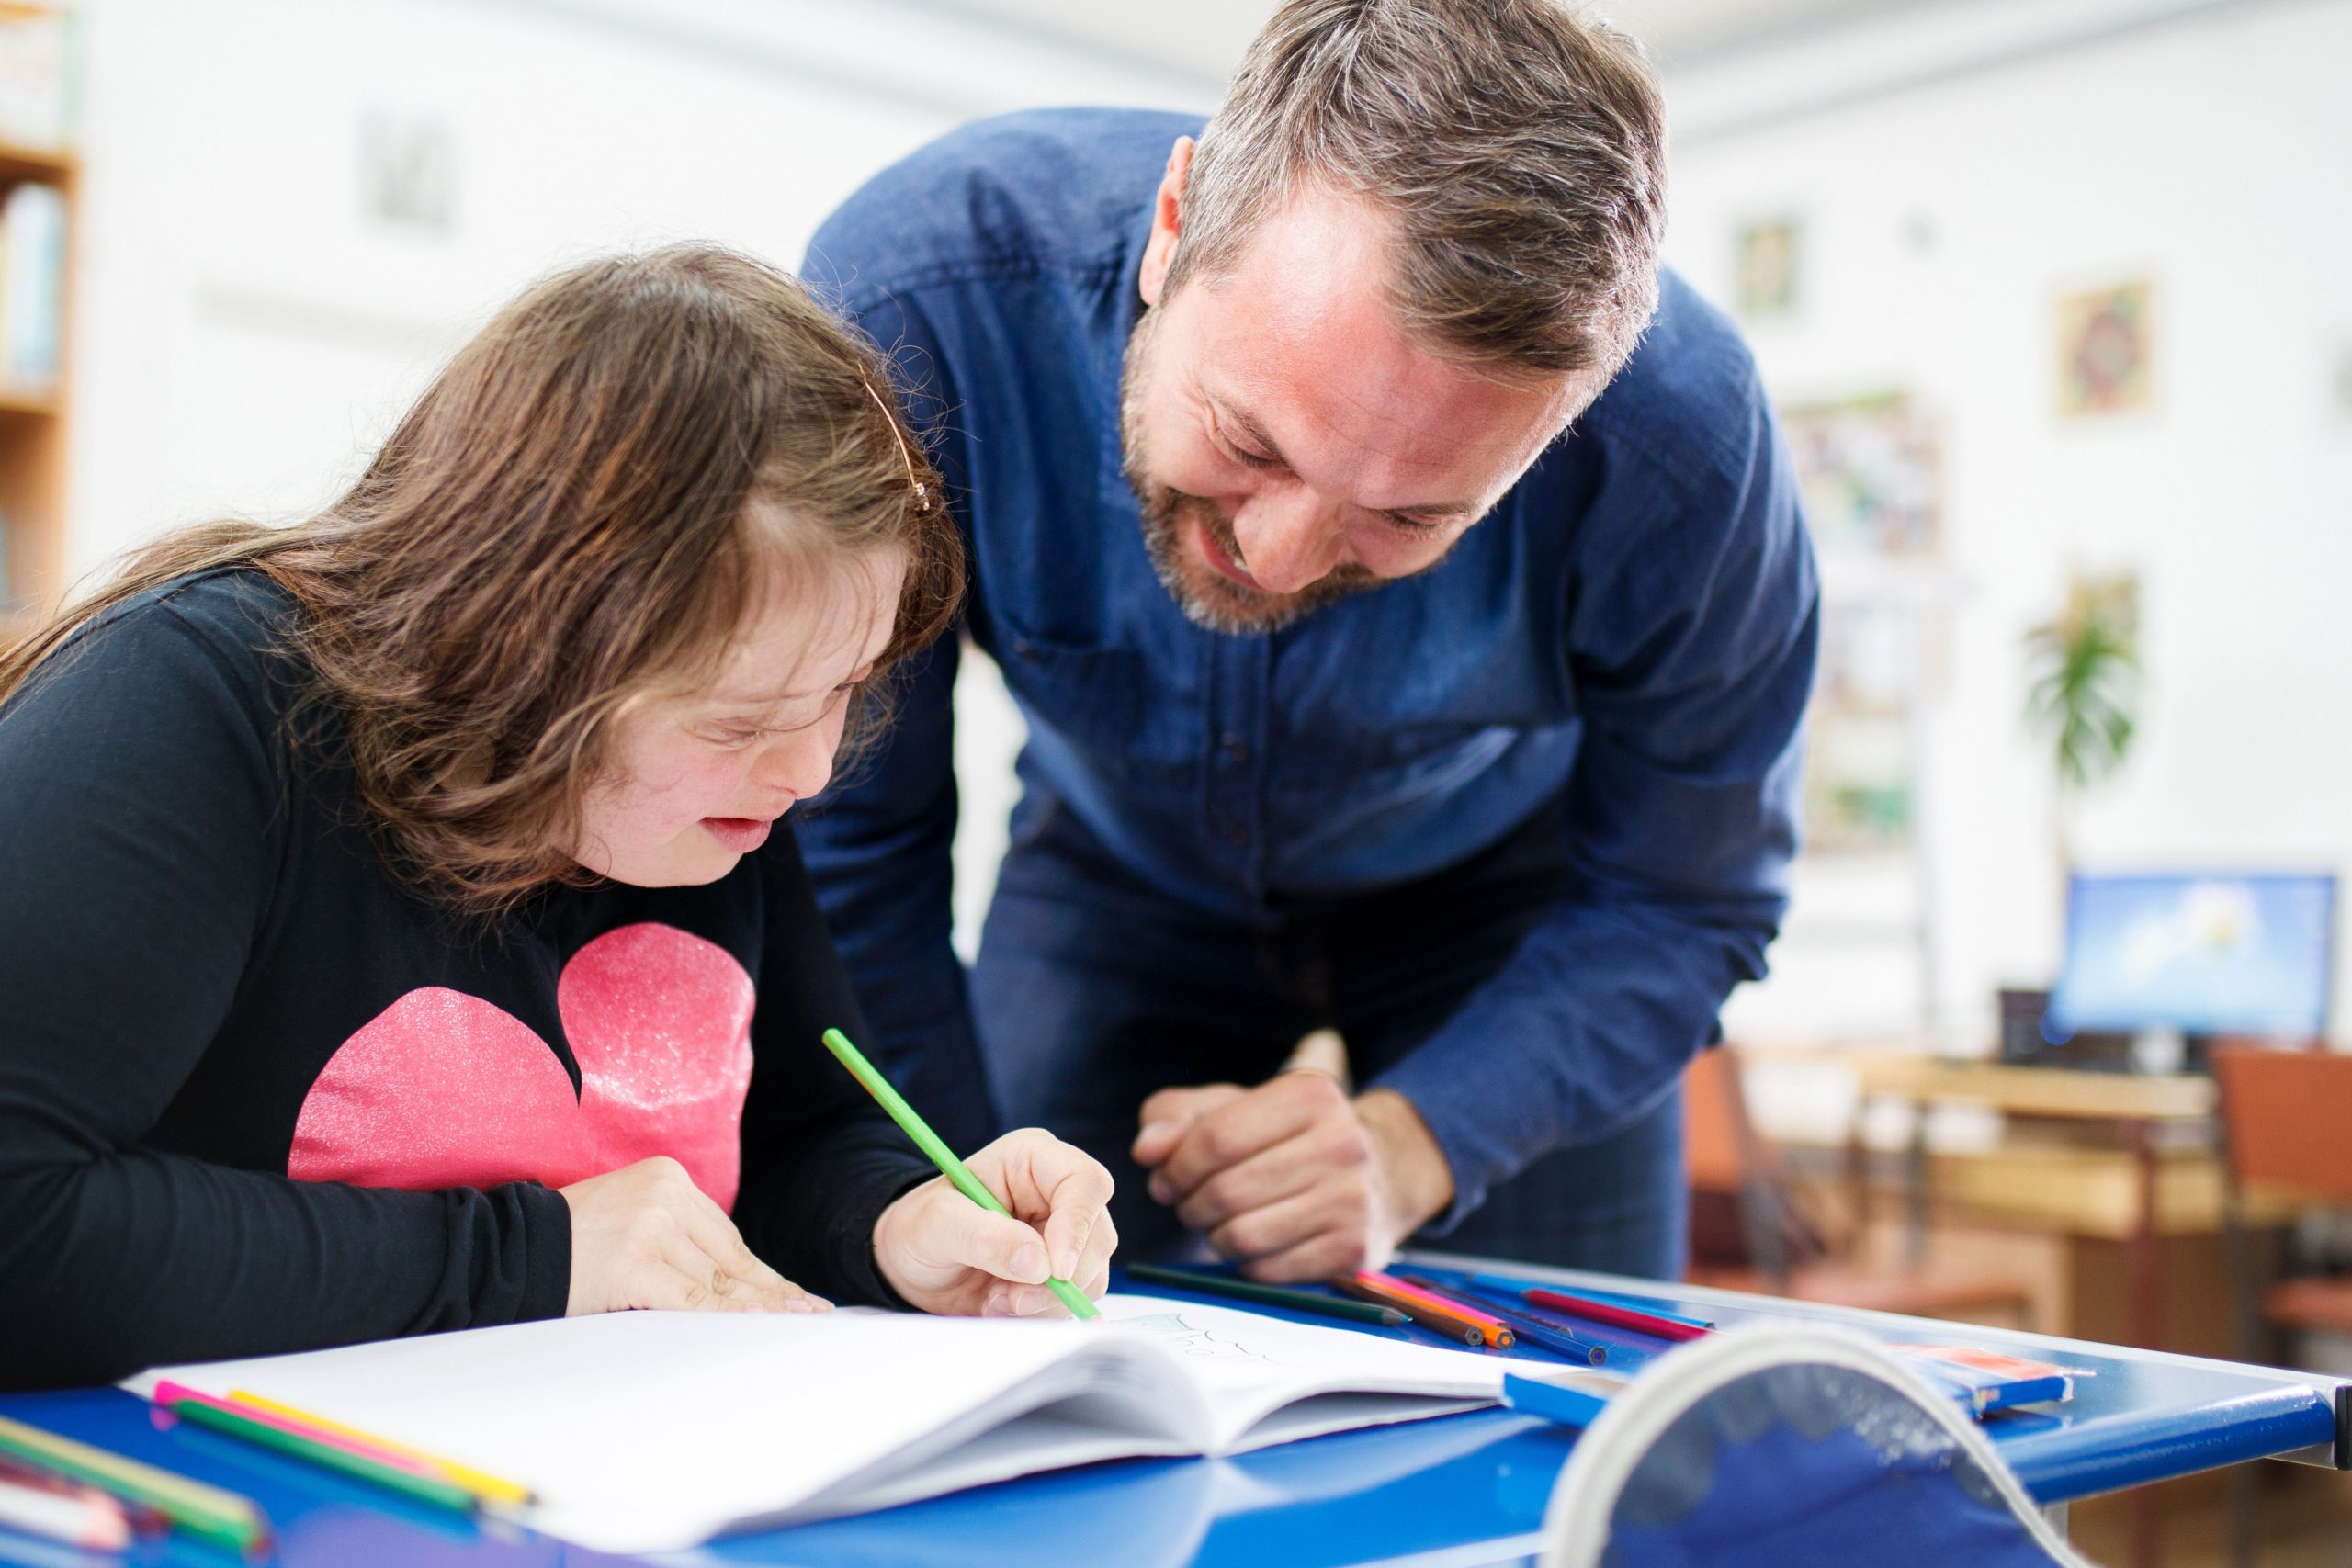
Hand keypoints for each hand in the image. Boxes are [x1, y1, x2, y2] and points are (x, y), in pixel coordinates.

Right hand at [560, 1156, 828, 1314]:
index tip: (791, 1293)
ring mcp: (652, 1226)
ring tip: (797, 1324)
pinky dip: (731, 1317)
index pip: (725, 1235)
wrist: (508, 1249)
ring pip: (719, 1280)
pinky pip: (695, 1299)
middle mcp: (666, 1195)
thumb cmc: (566, 1244)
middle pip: (729, 1257)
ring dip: (760, 1309)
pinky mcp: (636, 1262)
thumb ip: (673, 1237)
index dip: (760, 1272)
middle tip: (812, 1312)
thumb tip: (728, 1281)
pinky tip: (761, 1325)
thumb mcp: (629, 1220)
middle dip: (771, 1291)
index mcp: (668, 1177)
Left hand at [872, 1129, 1116, 1316]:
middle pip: (1097, 1235)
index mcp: (1033, 1160)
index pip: (1085, 1183)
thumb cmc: (919, 1226)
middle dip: (1058, 1278)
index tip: (1054, 1270)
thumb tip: (1038, 1263)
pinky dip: (1039, 1313)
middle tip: (1011, 1298)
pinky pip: (1073, 1301)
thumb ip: (984, 1237)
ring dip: (1044, 1300)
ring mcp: (1064, 1234)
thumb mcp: (937, 1224)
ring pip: (1091, 1274)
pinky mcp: (1060, 1272)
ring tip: (994, 1299)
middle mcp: (1057, 1194)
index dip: (1078, 1225)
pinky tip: (1001, 1304)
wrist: (911, 1262)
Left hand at [1131, 1073, 1455, 1282]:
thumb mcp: (1234, 1106)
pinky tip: (1254, 1242)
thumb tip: (1147, 1150)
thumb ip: (1177, 1117)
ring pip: (1243, 1236)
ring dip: (1214, 1237)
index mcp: (1309, 1094)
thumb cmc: (1287, 1136)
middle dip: (1190, 1205)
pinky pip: (1269, 1270)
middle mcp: (1341, 1142)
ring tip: (1219, 1223)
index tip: (1165, 1179)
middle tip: (1188, 1205)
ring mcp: (1353, 1198)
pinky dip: (1246, 1262)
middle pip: (1227, 1190)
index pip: (1216, 1138)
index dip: (1176, 1166)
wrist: (1382, 1172)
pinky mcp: (1354, 1248)